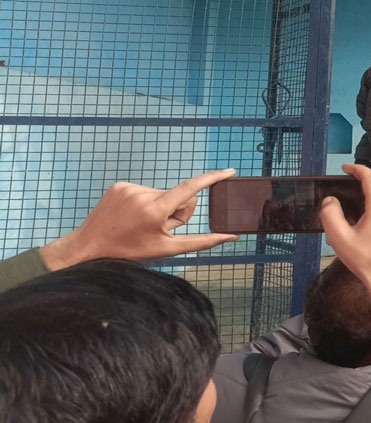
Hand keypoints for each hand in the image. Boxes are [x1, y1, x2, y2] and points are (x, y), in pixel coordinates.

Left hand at [40, 169, 239, 269]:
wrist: (88, 247)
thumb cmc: (128, 251)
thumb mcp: (166, 249)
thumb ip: (201, 242)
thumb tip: (229, 237)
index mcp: (155, 210)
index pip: (191, 188)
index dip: (213, 178)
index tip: (229, 171)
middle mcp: (143, 194)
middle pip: (179, 196)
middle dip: (176, 211)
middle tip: (160, 228)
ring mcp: (129, 187)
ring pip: (162, 194)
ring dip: (160, 208)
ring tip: (142, 224)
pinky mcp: (120, 185)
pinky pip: (146, 191)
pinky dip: (145, 203)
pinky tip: (132, 216)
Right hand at [321, 163, 370, 306]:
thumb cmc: (369, 262)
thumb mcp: (341, 239)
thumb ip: (331, 215)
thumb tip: (330, 201)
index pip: (370, 176)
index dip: (356, 169)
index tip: (345, 168)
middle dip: (363, 183)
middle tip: (347, 187)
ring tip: (357, 205)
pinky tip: (370, 221)